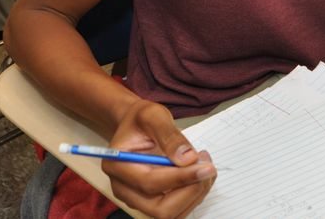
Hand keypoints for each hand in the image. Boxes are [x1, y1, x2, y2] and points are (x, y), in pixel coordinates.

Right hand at [103, 100, 216, 217]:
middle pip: (160, 209)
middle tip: (208, 166)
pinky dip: (193, 196)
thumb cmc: (142, 120)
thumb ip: (169, 135)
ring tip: (205, 165)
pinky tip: (199, 173)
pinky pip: (176, 210)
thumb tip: (187, 159)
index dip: (181, 178)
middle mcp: (123, 188)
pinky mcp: (151, 203)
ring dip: (195, 194)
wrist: (137, 127)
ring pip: (171, 214)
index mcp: (117, 165)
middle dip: (190, 190)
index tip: (206, 167)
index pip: (150, 183)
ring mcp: (137, 199)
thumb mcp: (154, 115)